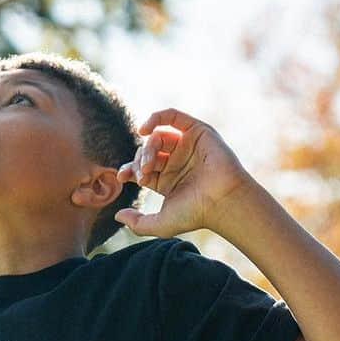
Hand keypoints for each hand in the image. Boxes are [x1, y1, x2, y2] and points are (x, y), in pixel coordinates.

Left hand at [114, 108, 251, 236]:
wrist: (222, 201)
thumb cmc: (196, 213)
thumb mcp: (160, 224)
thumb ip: (138, 224)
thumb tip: (117, 215)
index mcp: (167, 180)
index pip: (141, 167)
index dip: (129, 169)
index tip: (122, 177)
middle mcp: (176, 162)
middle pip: (147, 152)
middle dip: (140, 161)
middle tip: (143, 174)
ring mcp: (187, 146)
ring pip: (157, 137)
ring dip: (148, 148)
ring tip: (149, 164)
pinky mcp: (197, 132)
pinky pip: (173, 116)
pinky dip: (157, 117)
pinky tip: (144, 130)